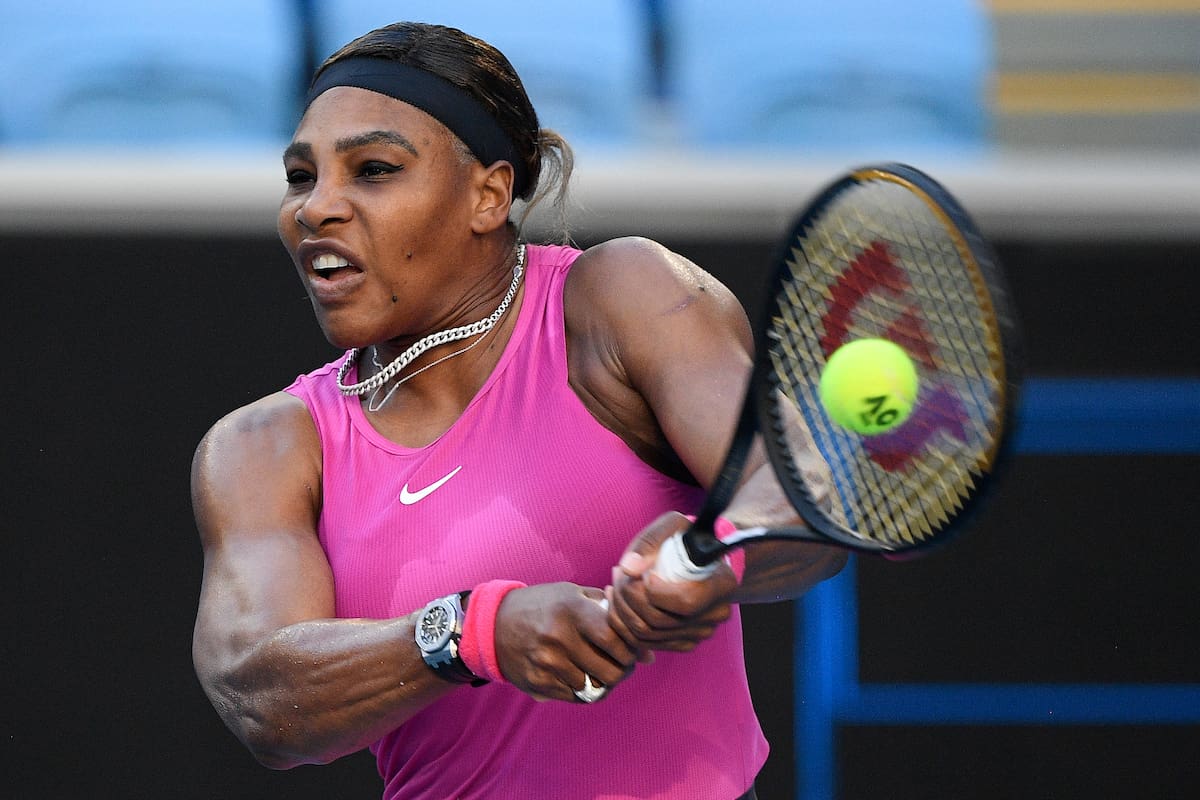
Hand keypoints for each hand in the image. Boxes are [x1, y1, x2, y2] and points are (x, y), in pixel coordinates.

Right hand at [493, 582, 637, 702]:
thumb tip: (648, 653)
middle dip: (623, 671)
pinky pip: (574, 696)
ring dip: (603, 682)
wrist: (493, 625)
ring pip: (593, 686)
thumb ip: (610, 615)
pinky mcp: (537, 683)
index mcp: (571, 610)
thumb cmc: (543, 606)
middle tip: (623, 666)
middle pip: (610, 670)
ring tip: (600, 669)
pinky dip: (582, 689)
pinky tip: (579, 676)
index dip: (631, 649)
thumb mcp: (572, 595)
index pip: (616, 639)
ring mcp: (546, 662)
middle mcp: (558, 637)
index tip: (633, 651)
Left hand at [606, 512, 737, 652]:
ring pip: (648, 635)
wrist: (698, 558)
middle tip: (618, 574)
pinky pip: (646, 643)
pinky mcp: (684, 642)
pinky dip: (625, 625)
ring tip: (616, 585)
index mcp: (722, 584)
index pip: (685, 602)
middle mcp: (716, 614)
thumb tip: (629, 567)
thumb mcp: (672, 525)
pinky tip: (619, 602)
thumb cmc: (686, 538)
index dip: (655, 592)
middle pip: (660, 621)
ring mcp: (701, 632)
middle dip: (629, 598)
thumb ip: (650, 541)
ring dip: (622, 611)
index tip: (644, 573)